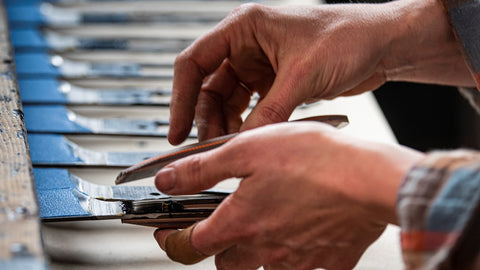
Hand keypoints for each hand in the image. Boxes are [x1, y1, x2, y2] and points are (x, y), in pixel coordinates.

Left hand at [154, 122, 423, 268]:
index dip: (170, 240)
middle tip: (223, 226)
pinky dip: (297, 253)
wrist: (371, 179)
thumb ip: (201, 169)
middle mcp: (265, 249)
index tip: (166, 233)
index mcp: (240, 222)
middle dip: (217, 248)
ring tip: (267, 222)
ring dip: (256, 252)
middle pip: (224, 265)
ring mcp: (297, 260)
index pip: (188, 245)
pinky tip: (305, 227)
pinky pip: (304, 267)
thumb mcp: (246, 150)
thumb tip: (166, 181)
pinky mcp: (329, 262)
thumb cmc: (315, 160)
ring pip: (262, 268)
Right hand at [168, 0, 470, 144]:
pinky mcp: (273, 82)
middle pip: (208, 86)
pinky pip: (248, 107)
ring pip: (227, 100)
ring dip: (225, 124)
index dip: (181, 98)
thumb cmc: (349, 36)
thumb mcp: (302, 76)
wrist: (382, 45)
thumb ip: (269, 111)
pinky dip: (245, 125)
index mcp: (245, 27)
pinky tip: (247, 139)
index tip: (177, 128)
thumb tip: (244, 142)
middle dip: (206, 118)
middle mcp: (247, 45)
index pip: (194, 62)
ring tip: (228, 147)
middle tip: (208, 147)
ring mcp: (259, 64)